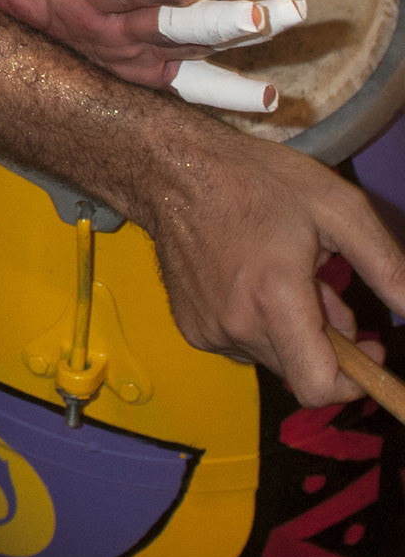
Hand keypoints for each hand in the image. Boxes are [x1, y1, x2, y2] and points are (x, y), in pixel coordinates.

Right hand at [139, 127, 404, 404]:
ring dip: (292, 331)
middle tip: (325, 287)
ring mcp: (209, 332)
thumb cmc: (259, 182)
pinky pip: (242, 346)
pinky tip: (250, 281)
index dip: (354, 384)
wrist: (173, 171)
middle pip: (301, 368)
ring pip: (273, 356)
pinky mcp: (191, 329)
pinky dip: (258, 325)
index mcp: (274, 299)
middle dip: (327, 340)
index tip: (367, 351)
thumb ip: (386, 266)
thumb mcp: (339, 208)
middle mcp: (237, 326)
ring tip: (283, 275)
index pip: (318, 386)